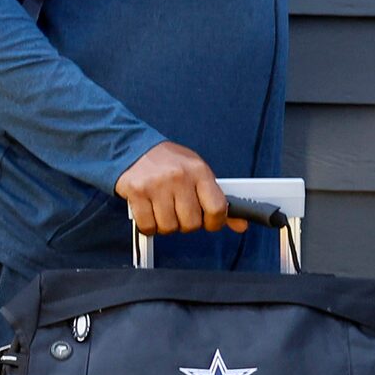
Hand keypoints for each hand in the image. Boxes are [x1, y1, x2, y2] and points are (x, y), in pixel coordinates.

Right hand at [115, 140, 247, 236]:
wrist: (133, 147)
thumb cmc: (168, 163)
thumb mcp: (197, 174)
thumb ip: (217, 199)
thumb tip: (241, 225)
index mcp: (199, 171)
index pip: (217, 208)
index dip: (215, 222)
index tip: (209, 222)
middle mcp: (179, 177)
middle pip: (191, 223)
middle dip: (186, 224)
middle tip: (180, 213)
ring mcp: (156, 185)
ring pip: (169, 227)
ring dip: (166, 226)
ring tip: (163, 212)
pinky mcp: (137, 192)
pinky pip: (148, 226)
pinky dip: (149, 227)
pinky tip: (149, 215)